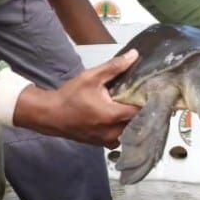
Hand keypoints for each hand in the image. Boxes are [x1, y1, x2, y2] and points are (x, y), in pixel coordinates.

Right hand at [13, 49, 141, 147]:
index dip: (147, 101)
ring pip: (129, 133)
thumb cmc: (70, 96)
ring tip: (132, 107)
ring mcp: (106, 141)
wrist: (49, 115)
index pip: (141, 111)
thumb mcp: (92, 77)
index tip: (150, 91)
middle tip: (142, 98)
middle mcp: (112, 132)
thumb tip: (134, 55)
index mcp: (113, 115)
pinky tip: (120, 118)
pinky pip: (119, 139)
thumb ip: (115, 67)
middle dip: (142, 111)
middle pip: (138, 123)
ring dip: (132, 122)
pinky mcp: (100, 144)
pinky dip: (122, 130)